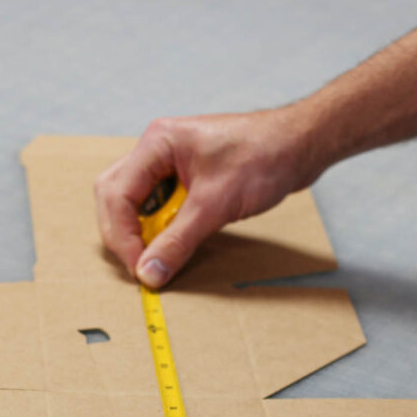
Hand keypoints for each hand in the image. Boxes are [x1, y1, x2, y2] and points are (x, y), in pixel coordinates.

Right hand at [94, 107, 320, 287]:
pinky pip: (159, 206)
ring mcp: (170, 163)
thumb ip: (178, 241)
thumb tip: (148, 272)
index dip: (122, 235)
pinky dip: (161, 228)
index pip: (117, 194)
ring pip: (135, 203)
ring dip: (142, 231)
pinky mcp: (187, 178)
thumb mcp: (215, 205)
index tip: (138, 267)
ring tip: (156, 256)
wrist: (300, 146)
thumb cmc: (263, 157)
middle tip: (140, 266)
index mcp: (157, 144)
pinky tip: (173, 243)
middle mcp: (158, 150)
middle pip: (116, 196)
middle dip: (123, 234)